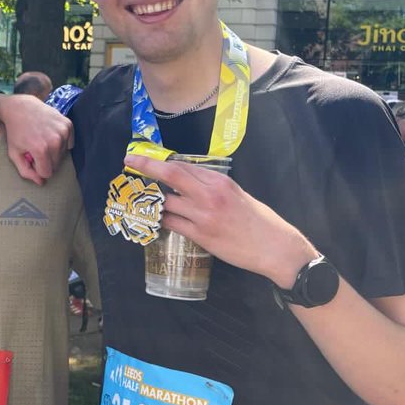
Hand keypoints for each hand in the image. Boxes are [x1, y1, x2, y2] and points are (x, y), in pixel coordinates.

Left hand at [0, 94, 72, 184]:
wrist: (21, 107)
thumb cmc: (15, 131)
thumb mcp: (14, 153)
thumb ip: (26, 171)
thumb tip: (41, 182)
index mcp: (40, 149)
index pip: (47, 173)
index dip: (38, 168)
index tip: (31, 159)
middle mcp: (55, 141)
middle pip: (56, 164)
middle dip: (45, 160)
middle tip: (35, 148)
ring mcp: (63, 131)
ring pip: (62, 155)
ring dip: (53, 151)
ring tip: (42, 139)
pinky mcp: (68, 124)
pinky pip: (69, 143)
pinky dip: (61, 142)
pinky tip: (50, 134)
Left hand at [126, 154, 315, 289]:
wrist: (275, 247)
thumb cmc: (259, 221)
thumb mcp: (237, 194)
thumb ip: (212, 186)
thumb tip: (187, 180)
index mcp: (220, 181)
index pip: (184, 166)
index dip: (162, 161)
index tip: (145, 156)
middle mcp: (210, 195)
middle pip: (171, 175)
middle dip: (147, 166)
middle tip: (130, 160)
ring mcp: (203, 216)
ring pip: (166, 202)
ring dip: (153, 201)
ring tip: (143, 198)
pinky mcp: (201, 236)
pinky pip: (171, 224)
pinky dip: (161, 220)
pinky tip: (156, 219)